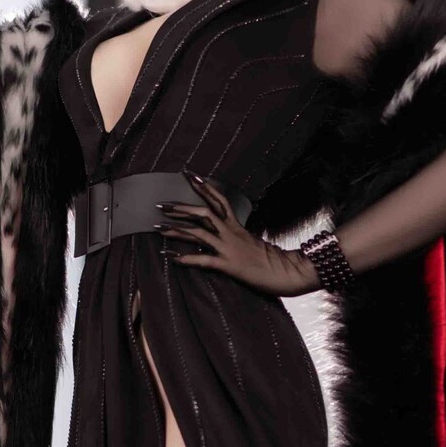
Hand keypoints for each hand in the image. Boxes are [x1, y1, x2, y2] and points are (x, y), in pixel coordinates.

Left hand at [155, 173, 318, 295]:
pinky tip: (172, 258)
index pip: (219, 200)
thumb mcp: (252, 242)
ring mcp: (229, 248)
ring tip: (159, 229)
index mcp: (237, 227)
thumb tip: (224, 234)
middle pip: (203, 213)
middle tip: (161, 205)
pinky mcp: (229, 265)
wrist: (286, 272)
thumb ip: (237, 236)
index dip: (204, 186)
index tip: (188, 174)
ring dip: (177, 230)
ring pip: (199, 234)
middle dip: (181, 208)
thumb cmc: (270, 260)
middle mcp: (231, 233)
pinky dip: (186, 259)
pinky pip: (204, 260)